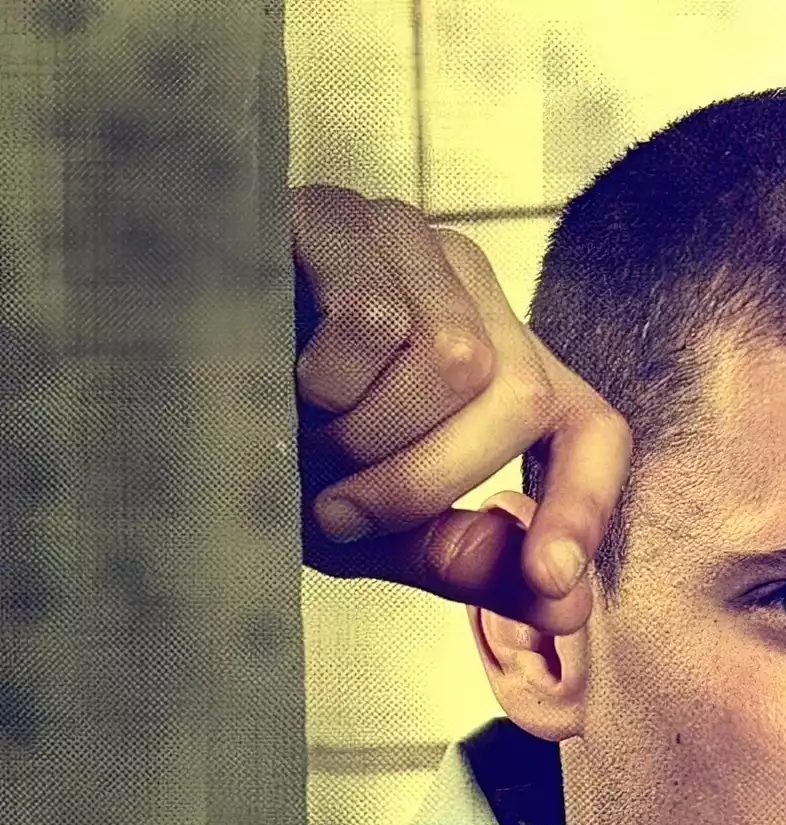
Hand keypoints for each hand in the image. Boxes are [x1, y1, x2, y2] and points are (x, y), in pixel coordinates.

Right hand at [293, 185, 630, 632]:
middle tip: (337, 506)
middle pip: (519, 397)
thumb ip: (467, 562)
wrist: (145, 394)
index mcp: (502, 367)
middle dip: (425, 481)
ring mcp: (411, 241)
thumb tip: (564, 599)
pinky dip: (323, 381)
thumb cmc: (265, 455)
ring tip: (301, 435)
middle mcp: (474, 294)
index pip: (593, 429)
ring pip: (455, 359)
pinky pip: (376, 320)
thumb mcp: (377, 531)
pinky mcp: (341, 216)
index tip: (550, 578)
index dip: (585, 506)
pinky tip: (273, 374)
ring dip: (364, 434)